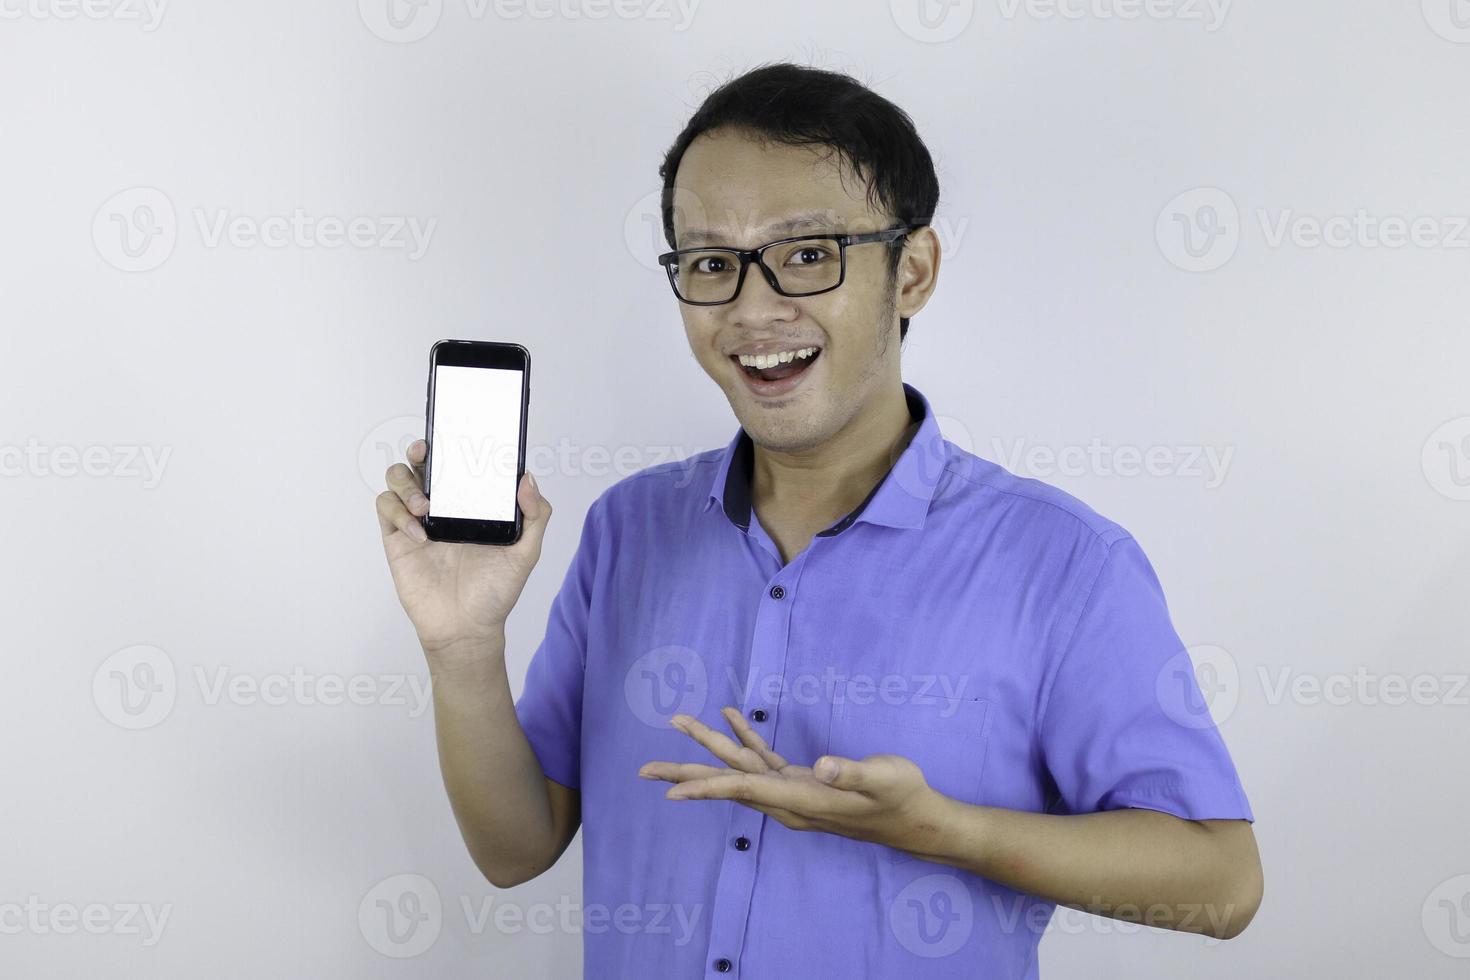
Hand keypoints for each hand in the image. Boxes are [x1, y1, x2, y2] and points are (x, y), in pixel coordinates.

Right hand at [375, 438, 551, 667]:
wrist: (466, 628)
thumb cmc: (495, 592)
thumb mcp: (526, 553)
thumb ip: (535, 517)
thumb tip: (528, 479)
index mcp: (470, 504)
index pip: (457, 465)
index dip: (451, 444)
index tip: (453, 433)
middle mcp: (442, 507)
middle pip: (420, 464)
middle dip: (419, 451)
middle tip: (425, 453)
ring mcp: (416, 521)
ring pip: (397, 480)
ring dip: (406, 484)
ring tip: (425, 508)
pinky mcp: (397, 539)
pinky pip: (385, 509)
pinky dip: (398, 513)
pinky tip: (420, 535)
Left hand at [638, 707, 952, 856]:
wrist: (918, 820)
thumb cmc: (902, 799)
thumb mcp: (884, 780)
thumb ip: (853, 774)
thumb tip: (822, 767)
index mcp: (801, 800)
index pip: (743, 791)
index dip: (705, 788)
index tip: (669, 793)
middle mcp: (788, 800)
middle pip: (728, 783)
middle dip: (687, 773)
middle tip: (644, 770)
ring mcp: (793, 792)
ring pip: (741, 769)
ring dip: (710, 747)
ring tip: (680, 722)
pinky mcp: (803, 783)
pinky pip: (763, 760)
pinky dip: (746, 738)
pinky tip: (732, 717)